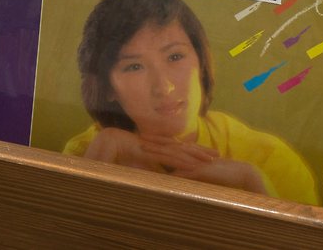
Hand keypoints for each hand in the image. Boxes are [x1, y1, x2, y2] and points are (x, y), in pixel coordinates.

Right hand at [83, 128, 214, 174]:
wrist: (105, 144)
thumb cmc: (118, 156)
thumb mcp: (137, 166)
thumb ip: (148, 171)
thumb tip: (158, 179)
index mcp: (156, 146)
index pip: (178, 148)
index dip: (192, 150)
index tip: (206, 154)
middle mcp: (157, 144)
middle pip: (182, 147)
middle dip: (200, 151)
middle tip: (217, 154)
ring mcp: (153, 146)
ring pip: (178, 151)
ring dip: (195, 156)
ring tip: (210, 160)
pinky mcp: (148, 151)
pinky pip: (167, 157)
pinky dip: (181, 162)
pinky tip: (193, 165)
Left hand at [140, 137, 266, 195]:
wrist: (239, 172)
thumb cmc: (220, 172)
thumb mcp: (201, 169)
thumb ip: (188, 169)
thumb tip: (175, 173)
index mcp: (191, 153)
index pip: (171, 144)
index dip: (157, 140)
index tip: (143, 137)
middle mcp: (192, 154)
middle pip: (169, 147)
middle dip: (153, 143)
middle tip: (138, 140)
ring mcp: (196, 162)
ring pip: (174, 156)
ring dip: (159, 153)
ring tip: (145, 151)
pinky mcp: (201, 171)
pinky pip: (186, 172)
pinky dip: (175, 173)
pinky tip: (164, 174)